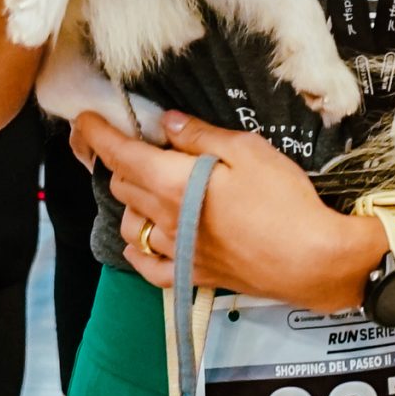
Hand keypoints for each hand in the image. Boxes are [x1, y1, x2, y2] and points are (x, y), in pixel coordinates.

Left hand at [75, 109, 380, 310]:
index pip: (120, 154)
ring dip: (131, 202)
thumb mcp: (248, 151)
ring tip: (151, 188)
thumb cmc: (284, 200)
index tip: (83, 119)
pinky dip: (138, 248)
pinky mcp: (191, 276)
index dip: (97, 134)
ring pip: (129, 224)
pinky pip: (147, 266)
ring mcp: (176, 251)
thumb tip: (166, 122)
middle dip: (122, 162)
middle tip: (142, 146)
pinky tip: (144, 239)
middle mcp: (165, 219)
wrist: (311, 259)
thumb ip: (201, 136)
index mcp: (174, 183)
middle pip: (123, 186)